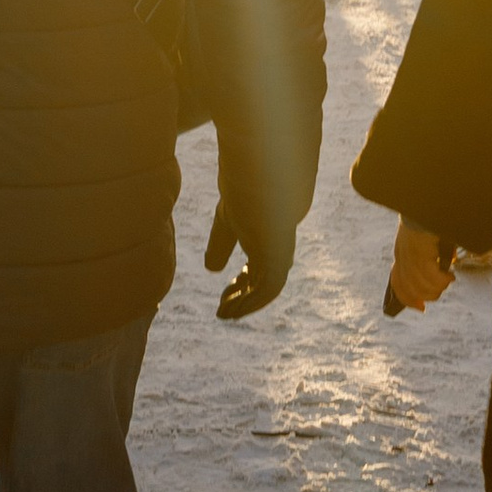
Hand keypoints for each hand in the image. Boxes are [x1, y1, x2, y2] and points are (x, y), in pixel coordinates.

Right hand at [206, 196, 289, 318]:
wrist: (260, 176)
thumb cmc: (243, 191)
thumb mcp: (226, 222)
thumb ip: (221, 244)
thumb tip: (212, 269)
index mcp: (267, 232)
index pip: (261, 262)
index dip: (244, 279)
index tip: (226, 291)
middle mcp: (277, 244)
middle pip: (265, 277)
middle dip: (245, 294)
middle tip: (222, 308)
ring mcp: (280, 252)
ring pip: (267, 287)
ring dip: (246, 304)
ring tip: (223, 314)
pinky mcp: (279, 259)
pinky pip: (268, 290)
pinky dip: (251, 303)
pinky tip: (232, 311)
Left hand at [384, 218, 456, 315]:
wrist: (430, 199)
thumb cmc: (434, 217)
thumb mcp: (430, 238)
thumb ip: (433, 254)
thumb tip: (447, 267)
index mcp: (402, 252)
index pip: (398, 284)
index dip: (408, 299)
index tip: (421, 307)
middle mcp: (402, 255)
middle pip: (410, 290)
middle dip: (428, 295)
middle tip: (443, 286)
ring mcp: (409, 254)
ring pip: (421, 286)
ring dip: (437, 287)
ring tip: (448, 278)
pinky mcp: (419, 252)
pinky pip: (430, 277)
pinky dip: (442, 280)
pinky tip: (449, 274)